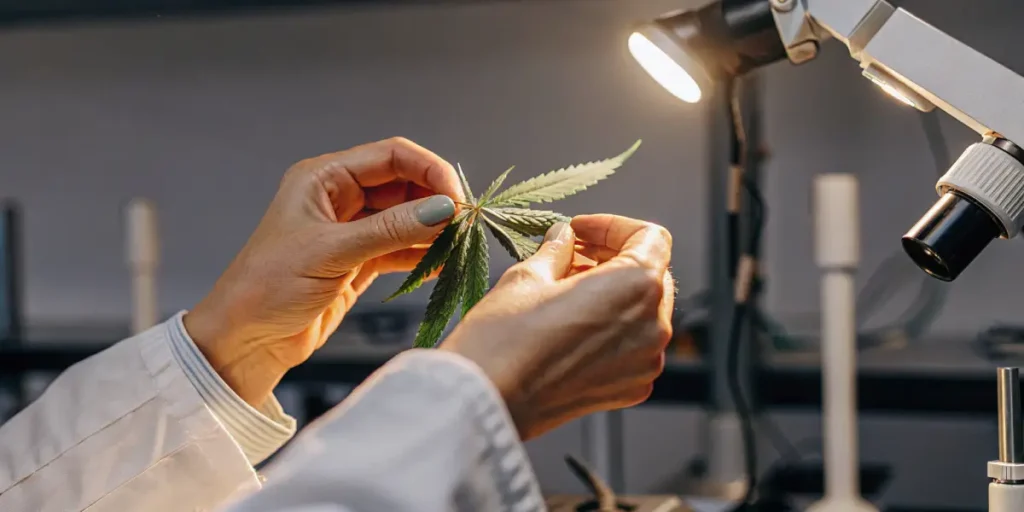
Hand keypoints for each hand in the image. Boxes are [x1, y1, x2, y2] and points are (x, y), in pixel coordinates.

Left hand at [185, 137, 464, 406]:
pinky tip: (444, 263)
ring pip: (406, 218)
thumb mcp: (332, 252)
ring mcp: (351, 231)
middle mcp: (339, 198)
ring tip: (459, 245)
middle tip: (464, 226)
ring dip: (433, 230)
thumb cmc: (267, 287)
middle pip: (404, 185)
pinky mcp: (359, 262)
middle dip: (436, 201)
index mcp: (324, 178)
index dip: (429, 170)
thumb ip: (391, 230)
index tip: (457, 198)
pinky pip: (401, 248)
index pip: (391, 156)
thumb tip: (444, 210)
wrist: (244, 342)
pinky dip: (423, 254)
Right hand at [438, 215, 673, 439]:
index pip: (649, 237)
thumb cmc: (505, 338)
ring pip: (643, 311)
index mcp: (636, 286)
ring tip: (565, 289)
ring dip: (612, 293)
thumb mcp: (527, 276)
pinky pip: (633, 345)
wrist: (488, 402)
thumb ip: (557, 251)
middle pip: (651, 274)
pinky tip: (571, 323)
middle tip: (570, 255)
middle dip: (613, 258)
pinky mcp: (631, 388)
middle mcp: (654, 326)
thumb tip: (564, 238)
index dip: (613, 226)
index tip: (579, 230)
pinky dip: (611, 327)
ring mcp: (645, 362)